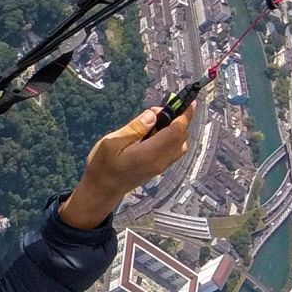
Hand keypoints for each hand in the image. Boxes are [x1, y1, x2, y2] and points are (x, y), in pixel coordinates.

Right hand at [61, 104, 193, 229]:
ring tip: (155, 122)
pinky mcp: (159, 168)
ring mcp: (161, 166)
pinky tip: (155, 134)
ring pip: (180, 144)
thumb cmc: (103, 166)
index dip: (184, 115)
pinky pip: (174, 151)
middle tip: (157, 110)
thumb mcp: (112, 142)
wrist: (102, 190)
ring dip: (175, 129)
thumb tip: (153, 115)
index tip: (189, 102)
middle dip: (177, 119)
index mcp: (150, 153)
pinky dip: (172, 138)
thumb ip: (135, 128)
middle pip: (181, 136)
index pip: (176, 131)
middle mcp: (161, 161)